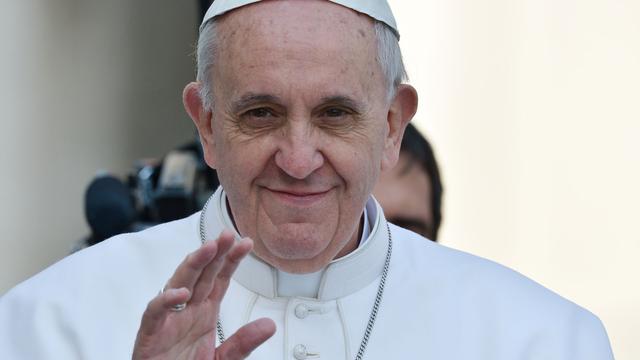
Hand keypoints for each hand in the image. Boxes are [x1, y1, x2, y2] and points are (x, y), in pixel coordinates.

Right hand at [133, 230, 275, 358]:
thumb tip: (269, 325)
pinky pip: (154, 313)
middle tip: (227, 235)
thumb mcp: (223, 358)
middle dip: (214, 253)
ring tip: (208, 250)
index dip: (231, 260)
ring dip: (193, 265)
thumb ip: (243, 343)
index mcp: (203, 313)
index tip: (246, 243)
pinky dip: (164, 301)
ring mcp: (167, 321)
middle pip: (200, 275)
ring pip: (178, 284)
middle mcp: (186, 311)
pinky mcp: (150, 335)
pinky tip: (180, 292)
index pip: (219, 279)